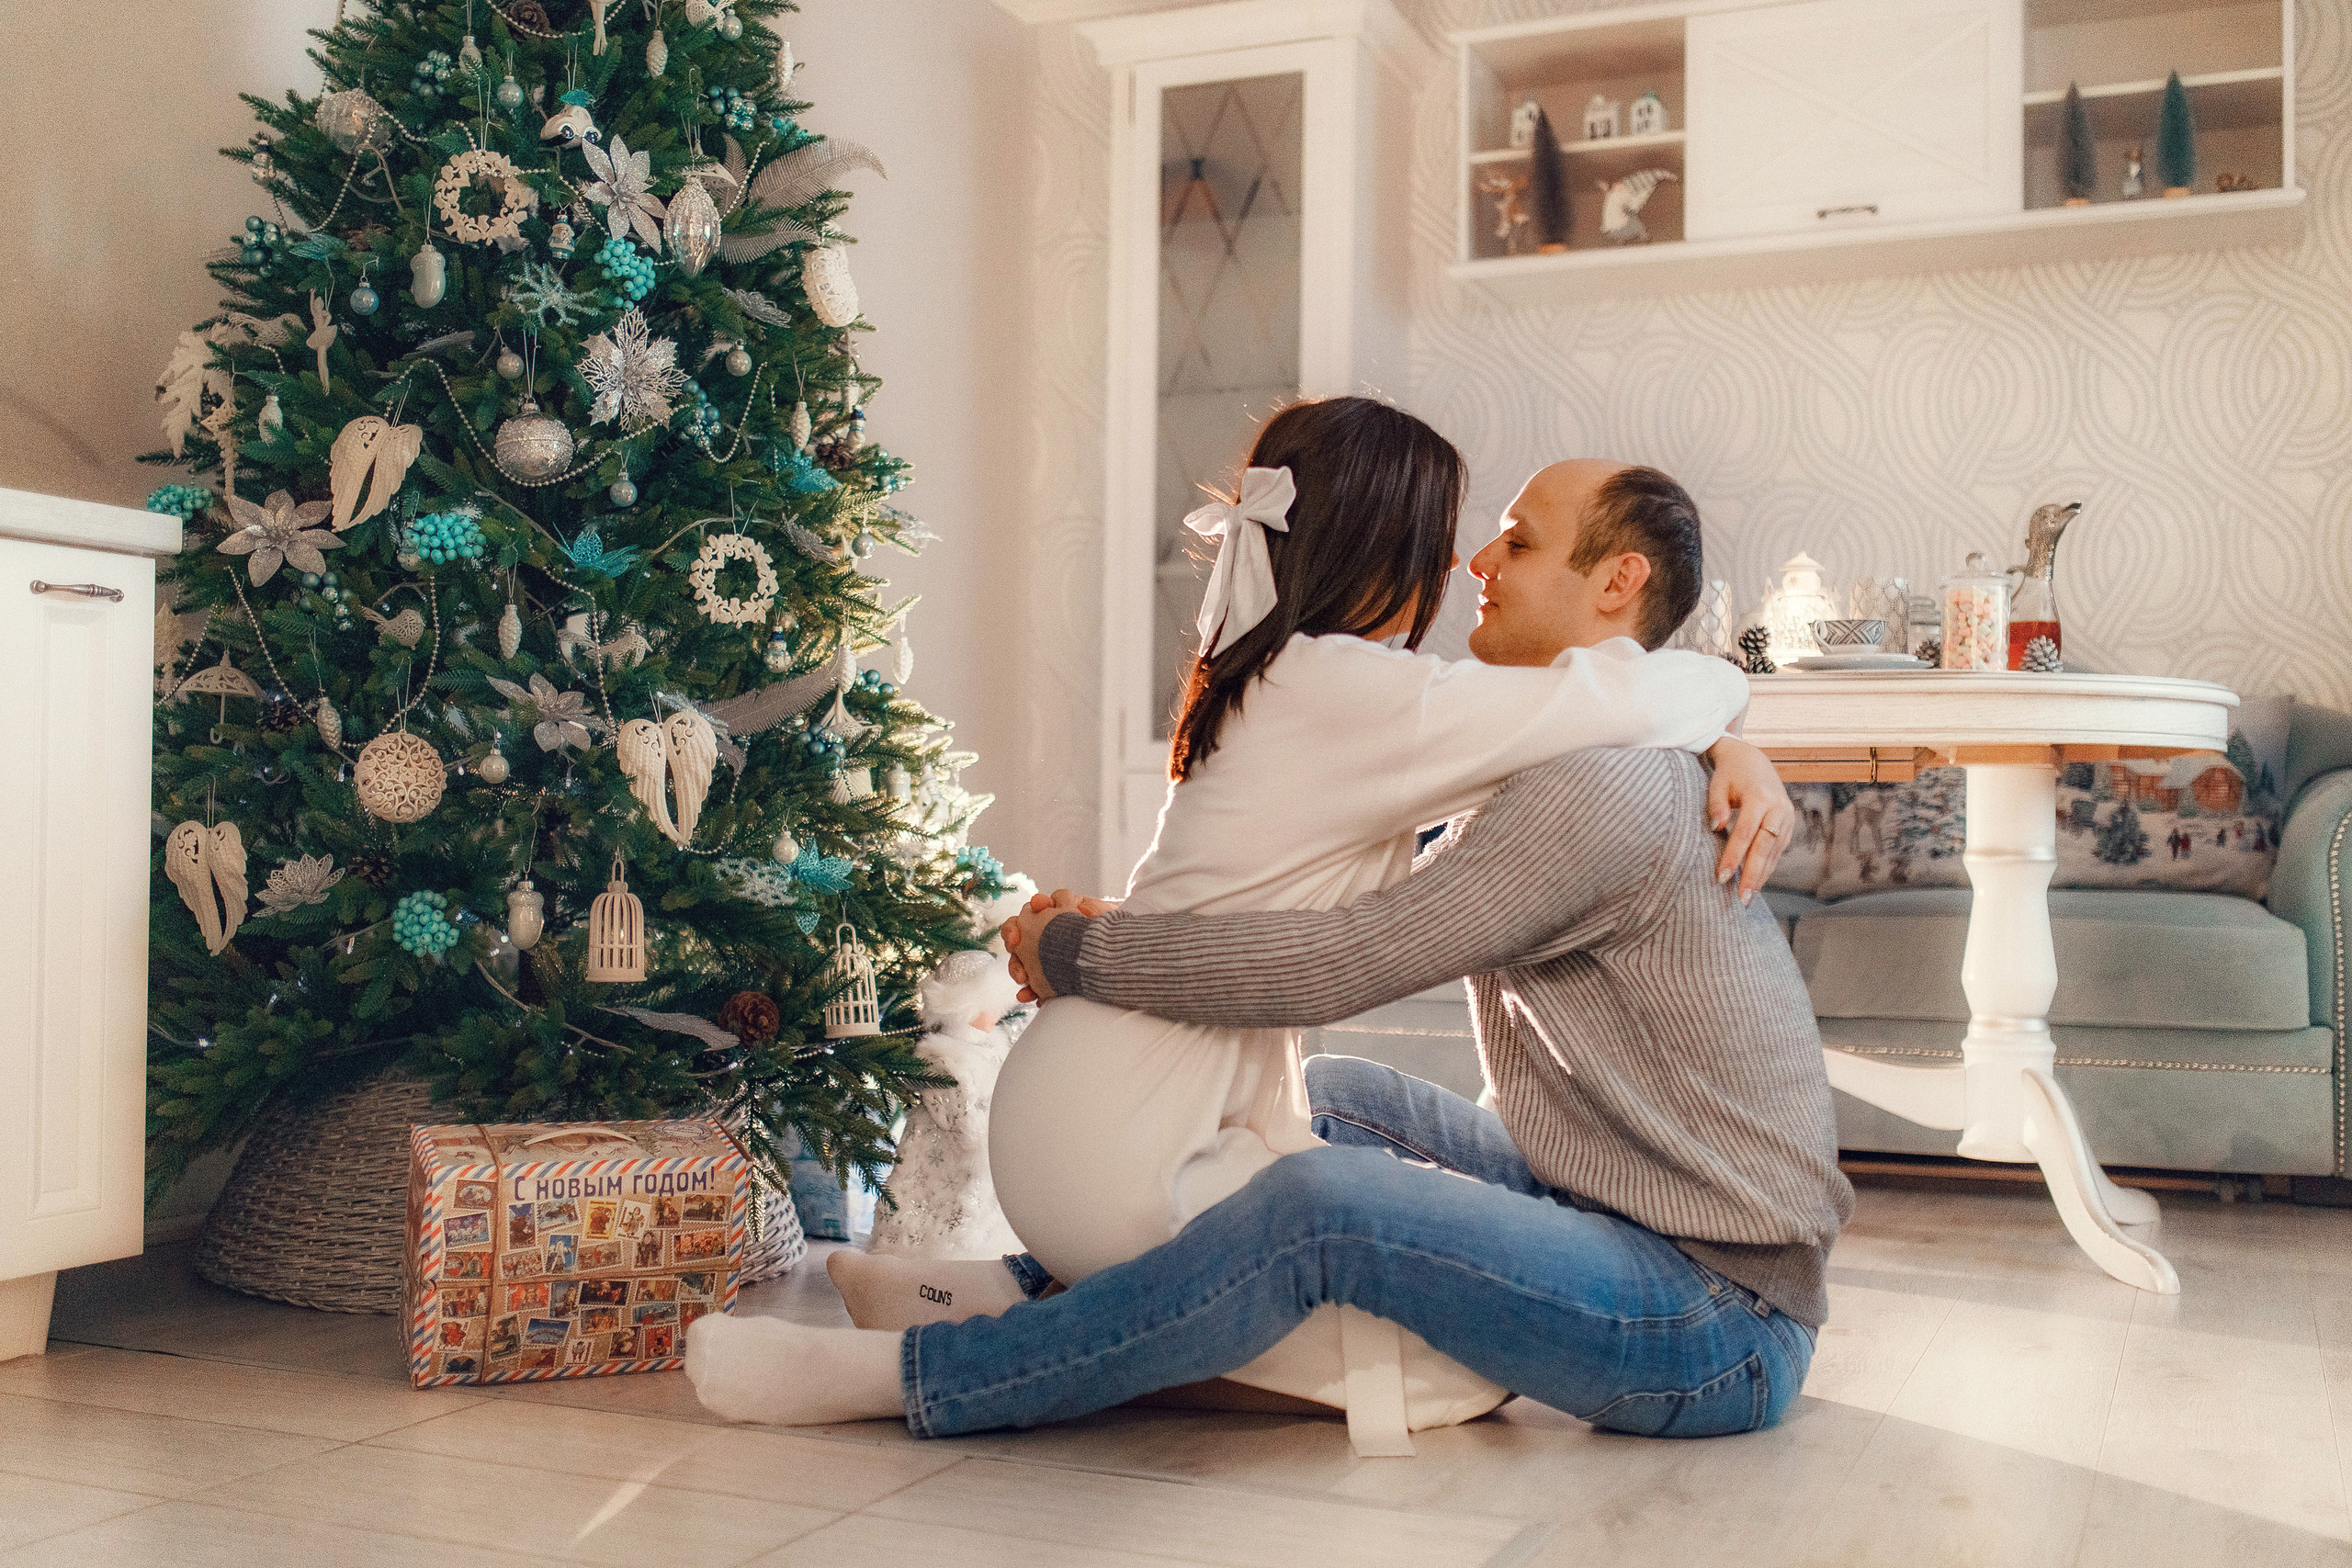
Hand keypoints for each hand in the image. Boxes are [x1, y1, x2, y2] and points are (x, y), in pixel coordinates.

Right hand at [1002, 888, 1116, 1003]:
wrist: (1123, 961)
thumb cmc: (1115, 935)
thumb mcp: (1109, 920)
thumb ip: (1095, 911)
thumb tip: (1082, 910)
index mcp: (1057, 914)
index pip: (1038, 907)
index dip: (1033, 909)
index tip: (1036, 910)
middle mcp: (1045, 934)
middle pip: (1019, 931)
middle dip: (1013, 936)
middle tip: (1015, 944)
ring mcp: (1044, 958)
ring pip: (1020, 959)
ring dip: (1016, 967)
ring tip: (1022, 978)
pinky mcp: (1048, 980)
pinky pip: (1032, 986)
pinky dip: (1028, 991)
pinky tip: (1026, 996)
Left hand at [1704, 736, 1795, 903]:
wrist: (1753, 760)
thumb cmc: (1729, 774)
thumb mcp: (1717, 784)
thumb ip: (1716, 805)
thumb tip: (1716, 828)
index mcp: (1760, 796)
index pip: (1746, 832)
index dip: (1734, 856)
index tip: (1722, 877)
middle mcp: (1778, 807)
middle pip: (1765, 846)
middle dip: (1753, 874)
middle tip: (1742, 899)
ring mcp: (1787, 816)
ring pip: (1775, 851)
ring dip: (1762, 875)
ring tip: (1748, 897)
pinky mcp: (1788, 823)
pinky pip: (1778, 849)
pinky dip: (1768, 866)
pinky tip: (1757, 882)